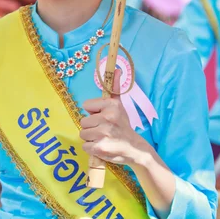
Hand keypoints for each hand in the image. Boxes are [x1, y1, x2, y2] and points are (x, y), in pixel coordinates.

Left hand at [80, 72, 175, 215]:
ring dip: (91, 138)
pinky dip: (92, 148)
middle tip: (104, 130)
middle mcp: (108, 118)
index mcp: (111, 105)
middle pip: (83, 121)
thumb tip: (117, 70)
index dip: (93, 113)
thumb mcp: (120, 106)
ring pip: (83, 134)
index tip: (104, 118)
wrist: (136, 149)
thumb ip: (115, 88)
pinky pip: (85, 146)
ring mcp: (104, 133)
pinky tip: (103, 146)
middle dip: (91, 127)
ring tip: (103, 138)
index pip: (86, 105)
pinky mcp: (100, 147)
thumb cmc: (123, 126)